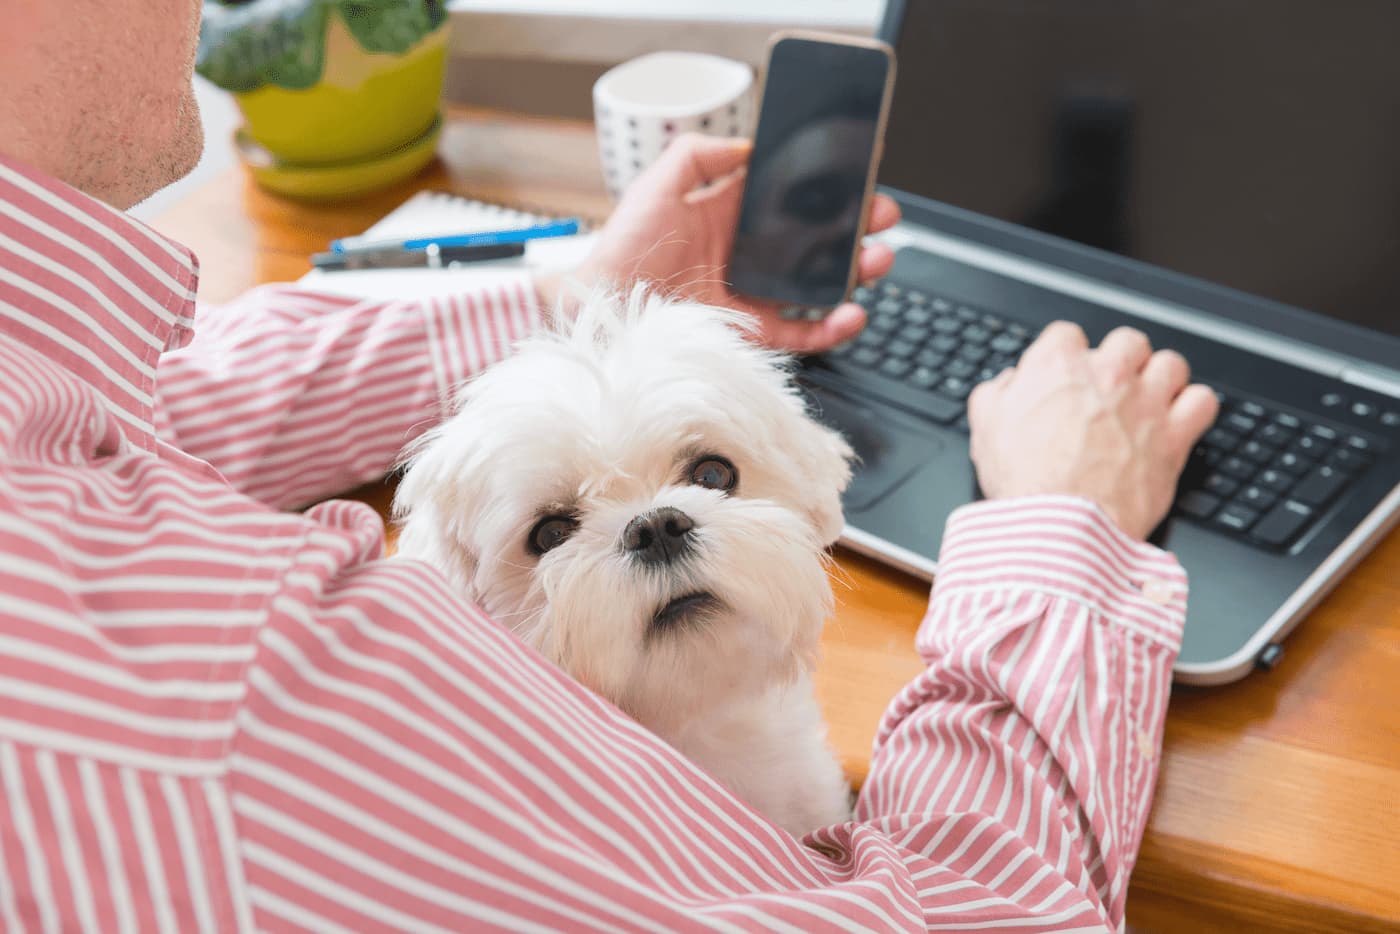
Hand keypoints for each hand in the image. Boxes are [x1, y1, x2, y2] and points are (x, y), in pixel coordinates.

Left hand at [546, 133, 900, 352]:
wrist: (601, 309)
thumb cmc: (621, 249)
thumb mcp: (658, 184)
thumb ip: (701, 154)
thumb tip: (750, 144)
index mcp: (730, 215)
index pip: (791, 196)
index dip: (828, 185)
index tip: (861, 170)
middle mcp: (747, 255)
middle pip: (818, 238)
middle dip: (858, 225)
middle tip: (883, 215)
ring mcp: (752, 296)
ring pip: (818, 285)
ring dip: (855, 272)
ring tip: (878, 259)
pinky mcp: (749, 334)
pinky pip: (800, 334)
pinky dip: (831, 327)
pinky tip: (852, 313)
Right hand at [966, 322, 1219, 539]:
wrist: (1060, 527)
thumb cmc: (1024, 484)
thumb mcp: (986, 430)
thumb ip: (997, 395)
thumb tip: (1009, 384)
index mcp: (1057, 366)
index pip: (1067, 335)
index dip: (1065, 356)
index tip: (1066, 375)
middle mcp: (1107, 374)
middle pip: (1127, 341)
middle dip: (1119, 361)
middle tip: (1110, 388)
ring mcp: (1146, 401)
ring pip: (1170, 364)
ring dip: (1161, 379)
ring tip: (1148, 401)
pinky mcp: (1175, 435)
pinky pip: (1202, 401)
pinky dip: (1193, 408)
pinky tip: (1178, 420)